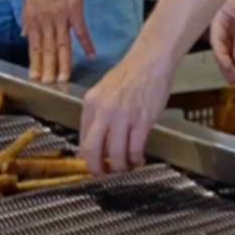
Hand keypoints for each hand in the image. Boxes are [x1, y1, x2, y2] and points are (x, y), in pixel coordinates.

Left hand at [20, 0, 92, 83]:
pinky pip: (81, 31)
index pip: (34, 46)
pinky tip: (91, 55)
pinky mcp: (75, 9)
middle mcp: (45, 20)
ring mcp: (60, 16)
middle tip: (49, 86)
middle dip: (48, 70)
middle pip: (47, 50)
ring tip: (64, 79)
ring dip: (64, 64)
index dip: (35, 63)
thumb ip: (27, 18)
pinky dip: (86, 44)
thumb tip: (24, 33)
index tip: (35, 77)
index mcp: (33, 18)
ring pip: (62, 45)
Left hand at [80, 51, 173, 176]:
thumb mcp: (105, 91)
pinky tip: (139, 158)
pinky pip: (135, 149)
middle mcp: (104, 111)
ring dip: (121, 167)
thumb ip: (99, 114)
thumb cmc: (130, 74)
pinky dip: (136, 159)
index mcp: (91, 103)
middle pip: (93, 151)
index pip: (82, 140)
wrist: (151, 59)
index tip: (95, 165)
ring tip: (126, 167)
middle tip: (104, 175)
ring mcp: (123, 116)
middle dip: (98, 169)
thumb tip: (97, 140)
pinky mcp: (143, 120)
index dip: (88, 158)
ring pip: (116, 155)